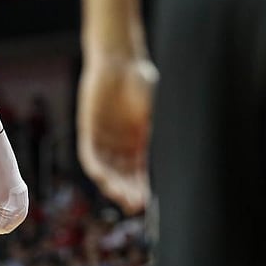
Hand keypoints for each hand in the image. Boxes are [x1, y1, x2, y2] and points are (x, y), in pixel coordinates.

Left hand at [76, 55, 156, 214]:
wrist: (119, 60)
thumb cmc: (142, 82)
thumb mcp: (155, 111)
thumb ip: (158, 133)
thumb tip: (177, 159)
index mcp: (140, 142)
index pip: (141, 173)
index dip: (143, 189)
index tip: (148, 204)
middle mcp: (121, 145)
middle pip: (123, 176)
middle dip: (128, 192)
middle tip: (134, 205)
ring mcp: (104, 139)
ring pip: (107, 170)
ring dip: (112, 185)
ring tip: (120, 196)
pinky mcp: (88, 131)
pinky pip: (89, 155)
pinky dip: (96, 167)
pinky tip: (101, 177)